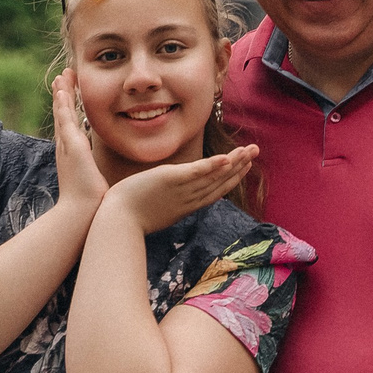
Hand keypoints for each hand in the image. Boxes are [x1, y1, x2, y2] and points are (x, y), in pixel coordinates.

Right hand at [50, 71, 109, 214]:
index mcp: (74, 156)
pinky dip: (63, 103)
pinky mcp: (71, 145)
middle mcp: (67, 148)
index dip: (71, 110)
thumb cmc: (91, 205)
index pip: (72, 127)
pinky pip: (65, 119)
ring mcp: (67, 146)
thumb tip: (110, 178)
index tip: (73, 95)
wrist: (81, 213)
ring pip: (63, 113)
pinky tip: (62, 89)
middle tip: (64, 78)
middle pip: (64, 115)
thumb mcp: (97, 184)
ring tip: (62, 76)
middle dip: (64, 96)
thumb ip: (101, 176)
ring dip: (62, 93)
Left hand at [106, 144, 260, 232]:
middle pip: (219, 182)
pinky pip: (195, 173)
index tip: (244, 167)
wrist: (116, 223)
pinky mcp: (169, 181)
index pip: (213, 191)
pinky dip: (211, 166)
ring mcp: (180, 191)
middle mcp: (187, 199)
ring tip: (249, 150)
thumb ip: (164, 199)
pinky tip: (226, 158)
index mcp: (185, 206)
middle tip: (255, 151)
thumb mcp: (153, 207)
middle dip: (240, 167)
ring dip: (233, 163)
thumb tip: (164, 193)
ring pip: (212, 176)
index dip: (231, 178)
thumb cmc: (128, 216)